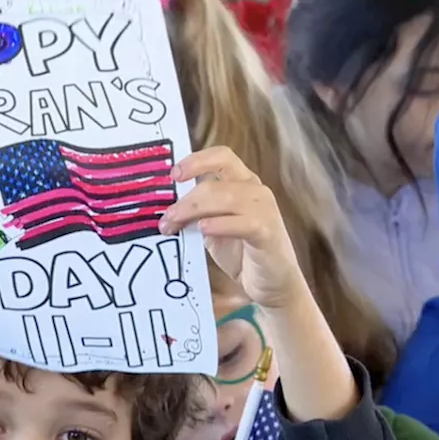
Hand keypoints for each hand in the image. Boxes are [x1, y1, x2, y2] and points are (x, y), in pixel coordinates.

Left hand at [159, 146, 305, 308]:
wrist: (273, 283)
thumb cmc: (242, 253)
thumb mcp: (212, 227)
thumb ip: (196, 212)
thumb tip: (165, 208)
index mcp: (242, 182)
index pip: (221, 156)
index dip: (196, 160)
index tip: (174, 175)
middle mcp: (255, 190)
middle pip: (214, 181)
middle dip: (185, 199)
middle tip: (165, 218)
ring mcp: (264, 209)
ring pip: (224, 198)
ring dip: (193, 211)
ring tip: (174, 226)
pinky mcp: (267, 232)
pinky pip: (242, 222)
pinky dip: (219, 224)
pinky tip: (203, 230)